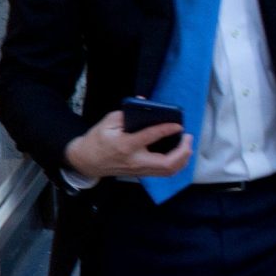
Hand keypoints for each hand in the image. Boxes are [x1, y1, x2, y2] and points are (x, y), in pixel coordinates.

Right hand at [63, 109, 192, 180]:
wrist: (87, 161)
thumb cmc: (97, 140)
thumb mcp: (107, 122)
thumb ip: (126, 113)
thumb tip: (143, 102)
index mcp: (125, 145)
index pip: (150, 137)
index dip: (167, 129)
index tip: (178, 125)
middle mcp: (135, 160)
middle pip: (167, 163)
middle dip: (183, 151)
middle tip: (188, 137)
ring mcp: (139, 170)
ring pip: (169, 170)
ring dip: (183, 159)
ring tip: (187, 145)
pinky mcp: (142, 173)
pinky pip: (165, 172)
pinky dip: (176, 164)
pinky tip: (180, 154)